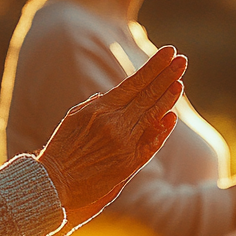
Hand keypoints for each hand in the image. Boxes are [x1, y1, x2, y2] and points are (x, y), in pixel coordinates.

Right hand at [38, 46, 186, 224]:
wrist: (53, 184)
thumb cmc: (60, 150)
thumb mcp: (73, 119)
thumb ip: (93, 106)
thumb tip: (107, 95)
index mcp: (100, 109)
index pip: (134, 82)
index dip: (154, 67)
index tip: (169, 52)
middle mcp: (114, 123)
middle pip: (148, 95)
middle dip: (167, 75)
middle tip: (182, 60)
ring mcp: (124, 143)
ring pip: (152, 115)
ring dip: (168, 97)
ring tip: (180, 80)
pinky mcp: (128, 164)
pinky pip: (151, 144)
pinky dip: (162, 130)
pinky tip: (172, 115)